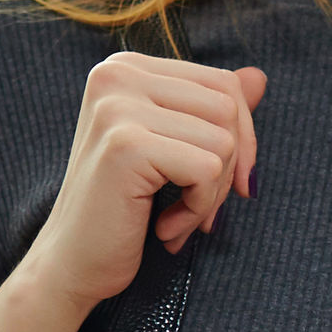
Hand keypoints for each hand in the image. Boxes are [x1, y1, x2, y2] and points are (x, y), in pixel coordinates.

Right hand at [12, 53, 264, 313]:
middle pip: (227, 108)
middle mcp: (117, 74)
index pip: (221, 83)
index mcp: (126, 67)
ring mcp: (117, 106)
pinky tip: (163, 228)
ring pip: (224, 140)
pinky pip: (207, 170)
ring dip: (212, 195)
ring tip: (176, 219)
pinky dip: (198, 209)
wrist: (72, 265)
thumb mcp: (172, 150)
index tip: (217, 183)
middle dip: (228, 169)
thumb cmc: (122, 210)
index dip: (240, 138)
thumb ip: (211, 112)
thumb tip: (259, 76)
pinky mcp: (125, 144)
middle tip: (196, 208)